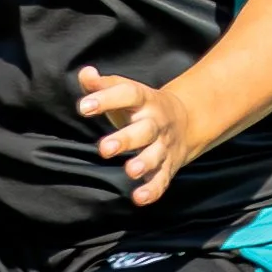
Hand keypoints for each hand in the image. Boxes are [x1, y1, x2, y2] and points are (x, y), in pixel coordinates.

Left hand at [78, 62, 198, 207]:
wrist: (187, 120)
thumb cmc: (140, 107)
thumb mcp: (125, 91)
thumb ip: (101, 84)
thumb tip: (85, 73)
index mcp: (145, 100)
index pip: (128, 94)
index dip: (106, 99)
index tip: (84, 107)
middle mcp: (156, 122)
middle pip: (145, 130)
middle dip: (126, 140)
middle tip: (104, 149)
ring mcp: (164, 145)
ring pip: (156, 156)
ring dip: (144, 164)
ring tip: (130, 171)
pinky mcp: (168, 166)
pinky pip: (162, 180)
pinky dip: (152, 190)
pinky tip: (138, 198)